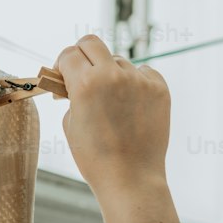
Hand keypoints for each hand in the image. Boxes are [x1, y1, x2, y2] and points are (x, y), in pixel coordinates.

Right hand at [54, 34, 170, 198]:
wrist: (131, 179)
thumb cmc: (95, 157)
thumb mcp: (70, 123)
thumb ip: (72, 94)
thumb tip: (73, 77)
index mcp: (85, 84)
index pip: (69, 53)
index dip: (62, 64)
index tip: (64, 76)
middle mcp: (113, 76)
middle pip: (92, 43)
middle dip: (83, 57)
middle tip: (83, 75)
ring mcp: (139, 80)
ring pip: (118, 61)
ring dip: (111, 74)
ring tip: (112, 102)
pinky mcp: (159, 88)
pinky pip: (142, 73)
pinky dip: (135, 83)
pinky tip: (131, 105)